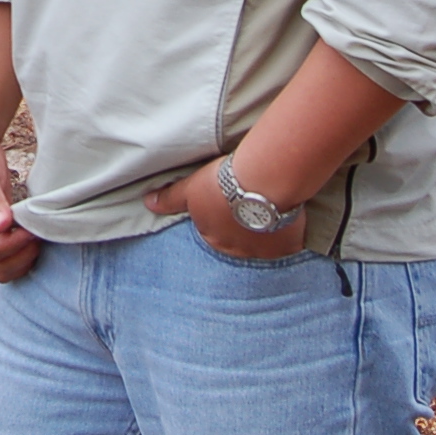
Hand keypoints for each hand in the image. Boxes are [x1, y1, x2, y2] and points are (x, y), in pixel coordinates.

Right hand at [0, 125, 39, 281]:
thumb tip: (2, 226)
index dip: (14, 243)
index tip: (30, 228)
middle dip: (20, 256)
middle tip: (36, 234)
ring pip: (4, 267)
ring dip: (23, 258)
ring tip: (36, 235)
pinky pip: (10, 255)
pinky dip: (23, 252)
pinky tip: (33, 235)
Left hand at [145, 158, 305, 260]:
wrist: (262, 182)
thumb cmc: (223, 183)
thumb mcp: (191, 188)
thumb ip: (170, 199)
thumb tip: (147, 203)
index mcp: (211, 238)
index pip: (211, 230)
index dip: (219, 213)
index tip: (228, 199)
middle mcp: (235, 250)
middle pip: (236, 239)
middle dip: (240, 225)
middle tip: (248, 201)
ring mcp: (262, 252)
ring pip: (261, 242)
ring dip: (263, 229)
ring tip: (269, 205)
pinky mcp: (286, 247)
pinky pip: (287, 244)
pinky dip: (287, 232)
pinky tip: (287, 215)